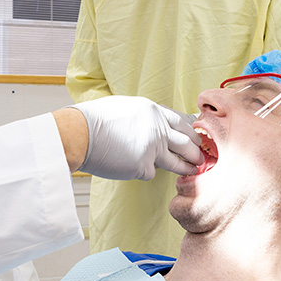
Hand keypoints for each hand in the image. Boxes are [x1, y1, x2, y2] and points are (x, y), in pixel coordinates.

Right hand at [71, 96, 203, 179]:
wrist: (79, 133)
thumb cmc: (95, 120)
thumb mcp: (125, 107)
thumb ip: (145, 116)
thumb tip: (157, 125)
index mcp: (152, 111)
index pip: (182, 122)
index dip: (192, 133)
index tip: (196, 140)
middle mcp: (157, 127)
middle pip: (187, 142)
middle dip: (196, 152)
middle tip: (201, 158)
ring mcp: (152, 147)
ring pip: (178, 162)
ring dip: (187, 168)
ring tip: (193, 172)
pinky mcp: (143, 165)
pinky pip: (151, 172)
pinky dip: (144, 172)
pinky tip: (131, 167)